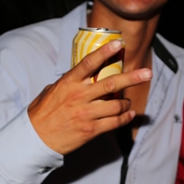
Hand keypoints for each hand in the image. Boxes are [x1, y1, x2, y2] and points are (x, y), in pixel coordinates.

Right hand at [27, 40, 150, 154]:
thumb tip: (82, 75)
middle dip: (132, 78)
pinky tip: (129, 114)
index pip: (89, 63)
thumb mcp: (52, 90)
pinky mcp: (91, 130)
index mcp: (68, 83)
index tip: (119, 44)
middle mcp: (79, 96)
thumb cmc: (43, 112)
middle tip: (147, 73)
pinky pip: (114, 122)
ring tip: (128, 102)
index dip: (105, 53)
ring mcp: (86, 114)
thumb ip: (69, 82)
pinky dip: (125, 118)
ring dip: (127, 103)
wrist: (35, 138)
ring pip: (116, 105)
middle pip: (111, 84)